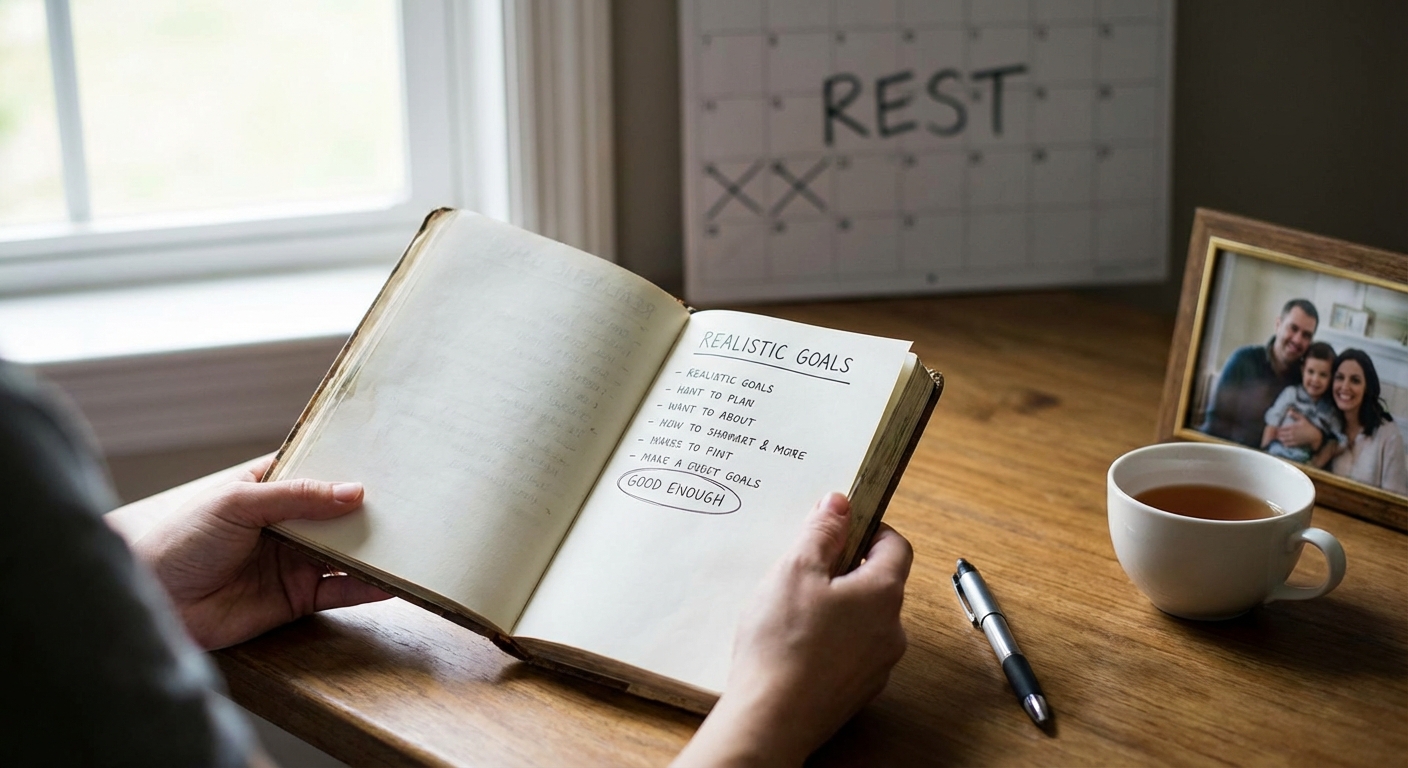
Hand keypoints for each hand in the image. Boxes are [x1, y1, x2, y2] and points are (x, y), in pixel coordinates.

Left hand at [132, 457, 390, 649]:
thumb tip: (355, 492)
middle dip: (372, 508)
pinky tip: (393, 581)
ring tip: (414, 540)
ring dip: (376, 548)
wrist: (157, 604)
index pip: (317, 471)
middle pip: (339, 513)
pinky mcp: (298, 598)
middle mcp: (287, 523)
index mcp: (268, 488)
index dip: (349, 466)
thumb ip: (298, 497)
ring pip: (347, 551)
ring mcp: (295, 560)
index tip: (390, 458)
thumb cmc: (183, 541)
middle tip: (415, 499)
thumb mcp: (238, 504)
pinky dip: (368, 587)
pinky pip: (342, 590)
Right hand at [673, 493, 911, 767]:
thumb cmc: (783, 643)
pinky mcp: (858, 690)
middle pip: (879, 583)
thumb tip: (840, 503)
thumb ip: (822, 532)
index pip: (896, 545)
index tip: (841, 526)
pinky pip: (851, 652)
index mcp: (883, 593)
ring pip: (864, 620)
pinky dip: (830, 642)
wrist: (772, 719)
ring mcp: (878, 665)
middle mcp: (892, 630)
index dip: (870, 529)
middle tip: (804, 569)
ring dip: (838, 608)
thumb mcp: (796, 570)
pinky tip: (794, 645)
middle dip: (846, 570)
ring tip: (793, 611)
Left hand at [1276, 409, 1323, 450]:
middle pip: (1280, 434)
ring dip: (1279, 438)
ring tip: (1279, 437)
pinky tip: (1284, 441)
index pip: (1281, 428)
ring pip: (1282, 439)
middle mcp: (1292, 433)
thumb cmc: (1308, 426)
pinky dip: (1283, 443)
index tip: (1276, 428)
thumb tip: (1288, 411)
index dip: (1277, 429)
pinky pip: (1286, 444)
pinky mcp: (1295, 443)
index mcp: (1292, 427)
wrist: (1314, 435)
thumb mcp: (1302, 419)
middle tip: (1276, 433)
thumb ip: (1295, 415)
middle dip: (1277, 433)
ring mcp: (1293, 439)